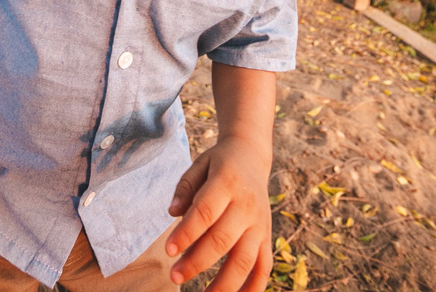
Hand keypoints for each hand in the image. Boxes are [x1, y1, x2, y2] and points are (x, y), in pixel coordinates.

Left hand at [165, 136, 272, 291]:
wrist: (251, 157)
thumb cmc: (218, 165)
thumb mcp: (199, 165)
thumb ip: (185, 187)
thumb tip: (172, 213)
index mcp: (227, 183)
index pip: (206, 212)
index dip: (187, 233)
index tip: (168, 251)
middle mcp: (247, 205)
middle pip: (223, 239)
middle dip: (197, 262)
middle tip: (174, 276)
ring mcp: (260, 224)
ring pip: (245, 259)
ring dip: (224, 283)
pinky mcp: (266, 237)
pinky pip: (264, 267)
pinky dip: (253, 288)